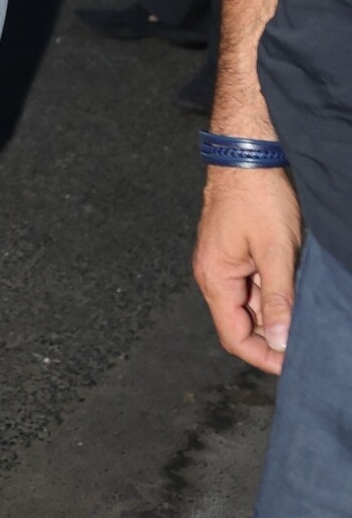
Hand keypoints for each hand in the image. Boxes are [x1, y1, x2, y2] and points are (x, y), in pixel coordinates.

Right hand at [192, 166, 300, 373]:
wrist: (246, 155)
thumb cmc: (257, 196)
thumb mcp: (276, 251)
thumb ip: (278, 299)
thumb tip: (281, 341)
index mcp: (215, 278)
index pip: (234, 336)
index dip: (263, 356)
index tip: (293, 362)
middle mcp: (212, 274)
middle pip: (240, 323)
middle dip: (271, 335)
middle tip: (305, 336)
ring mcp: (221, 262)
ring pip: (248, 304)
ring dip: (274, 311)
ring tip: (303, 309)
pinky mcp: (232, 251)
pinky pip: (250, 284)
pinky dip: (271, 292)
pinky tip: (293, 286)